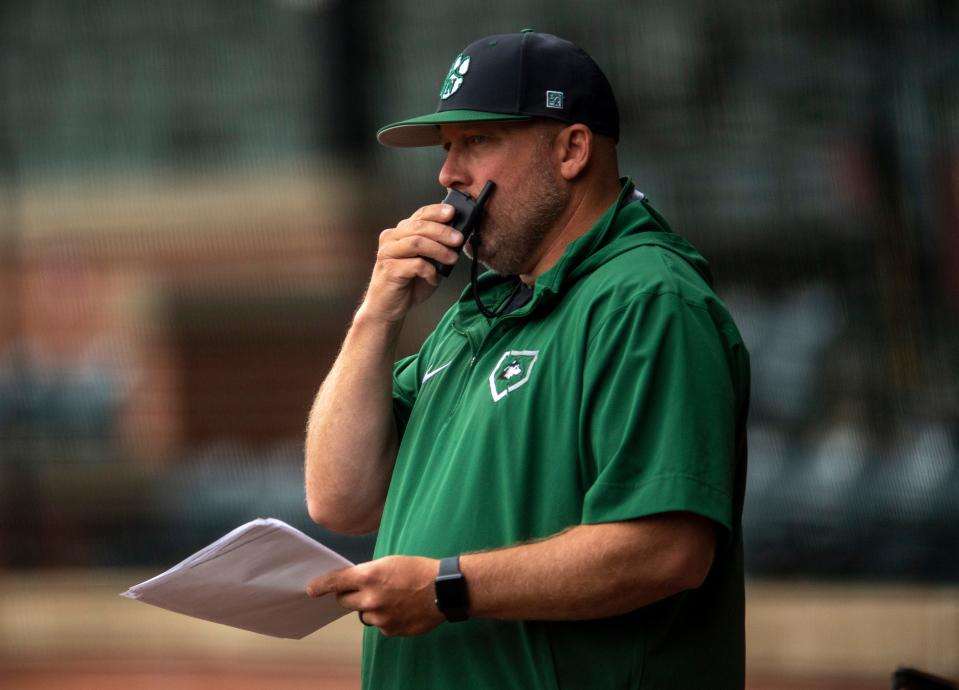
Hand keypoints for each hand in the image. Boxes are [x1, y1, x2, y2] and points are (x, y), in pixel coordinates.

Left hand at [306, 555, 444, 636]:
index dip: (320, 586)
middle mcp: (370, 598)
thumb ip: (367, 574)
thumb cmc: (418, 570)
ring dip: (370, 607)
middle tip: (366, 589)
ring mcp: (380, 617)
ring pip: (363, 614)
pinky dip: (386, 618)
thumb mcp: (390, 562)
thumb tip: (353, 583)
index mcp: (368, 576)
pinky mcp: (390, 630)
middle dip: (350, 595)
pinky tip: (401, 608)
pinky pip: (380, 625)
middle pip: (344, 601)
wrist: (443, 589)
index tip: (310, 590)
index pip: (335, 582)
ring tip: (392, 598)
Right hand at [360, 204, 464, 323]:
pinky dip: (430, 271)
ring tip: (452, 259)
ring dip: (439, 250)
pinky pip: (415, 264)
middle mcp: (391, 239)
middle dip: (442, 231)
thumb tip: (457, 238)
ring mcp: (388, 253)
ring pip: (416, 242)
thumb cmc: (408, 283)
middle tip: (458, 239)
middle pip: (419, 227)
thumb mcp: (427, 261)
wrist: (387, 308)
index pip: (419, 215)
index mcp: (400, 233)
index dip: (436, 211)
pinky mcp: (389, 269)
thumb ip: (436, 248)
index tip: (452, 212)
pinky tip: (433, 278)